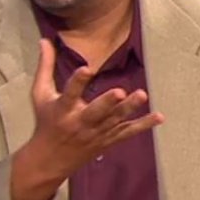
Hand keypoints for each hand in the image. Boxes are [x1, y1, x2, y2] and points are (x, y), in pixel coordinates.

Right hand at [27, 39, 163, 174]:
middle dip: (107, 103)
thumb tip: (44, 40)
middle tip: (119, 91)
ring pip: (115, 120)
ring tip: (142, 94)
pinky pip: (128, 132)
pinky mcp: (108, 140)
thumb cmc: (47, 121)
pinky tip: (159, 117)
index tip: (87, 68)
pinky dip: (143, 125)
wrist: (51, 159)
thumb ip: (45, 67)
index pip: (70, 93)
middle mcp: (81, 122)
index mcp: (63, 109)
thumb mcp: (40, 94)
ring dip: (129, 109)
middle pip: (96, 112)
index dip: (78, 81)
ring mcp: (97, 133)